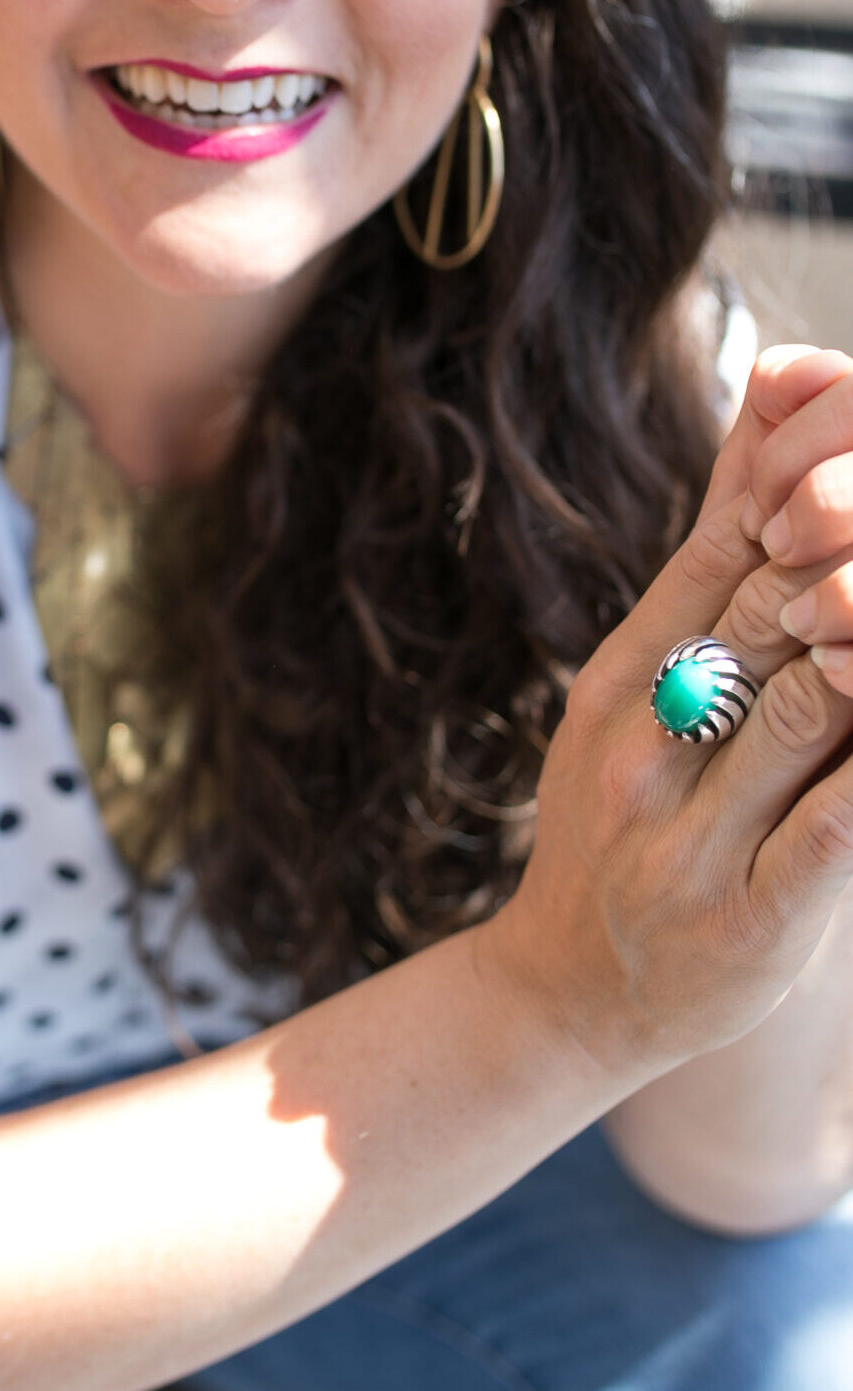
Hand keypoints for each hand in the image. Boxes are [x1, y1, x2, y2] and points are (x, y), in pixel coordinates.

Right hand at [478, 347, 852, 1080]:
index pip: (724, 546)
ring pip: (808, 708)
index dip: (805, 482)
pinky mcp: (745, 924)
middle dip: (852, 548)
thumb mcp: (635, 685)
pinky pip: (833, 836)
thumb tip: (773, 397)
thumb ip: (706, 561)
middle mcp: (647, 744)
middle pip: (771, 607)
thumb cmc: (624, 817)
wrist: (565, 993)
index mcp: (624, 675)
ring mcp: (689, 836)